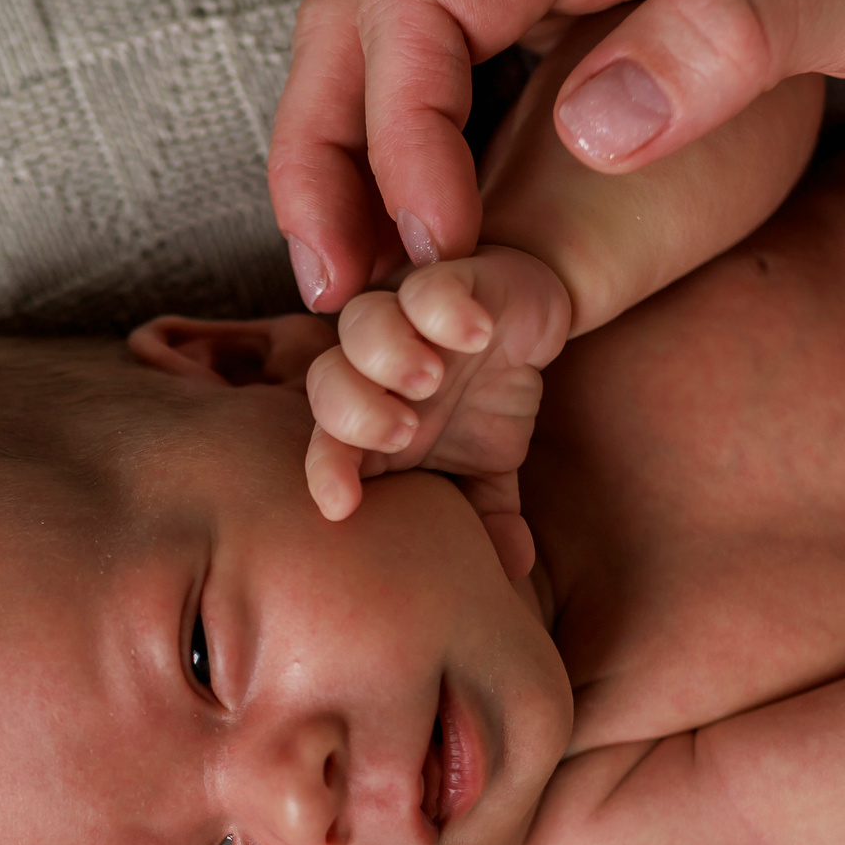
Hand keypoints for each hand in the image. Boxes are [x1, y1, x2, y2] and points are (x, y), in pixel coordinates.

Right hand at [268, 0, 844, 310]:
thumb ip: (744, 34)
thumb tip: (591, 132)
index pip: (419, 5)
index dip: (398, 138)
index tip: (441, 252)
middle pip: (359, 16)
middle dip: (324, 154)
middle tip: (341, 289)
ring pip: (389, 37)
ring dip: (352, 155)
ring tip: (366, 278)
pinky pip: (453, 60)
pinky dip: (414, 147)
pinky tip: (444, 230)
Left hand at [304, 246, 570, 579]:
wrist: (519, 319)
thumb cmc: (485, 402)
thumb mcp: (489, 470)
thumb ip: (489, 518)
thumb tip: (511, 568)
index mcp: (371, 423)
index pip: (327, 448)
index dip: (326, 472)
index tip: (341, 505)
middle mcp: (372, 369)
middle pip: (325, 382)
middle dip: (355, 410)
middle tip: (405, 430)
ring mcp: (403, 319)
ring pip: (360, 323)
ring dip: (388, 354)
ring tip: (432, 377)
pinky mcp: (444, 276)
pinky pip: (425, 285)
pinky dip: (443, 308)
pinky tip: (476, 333)